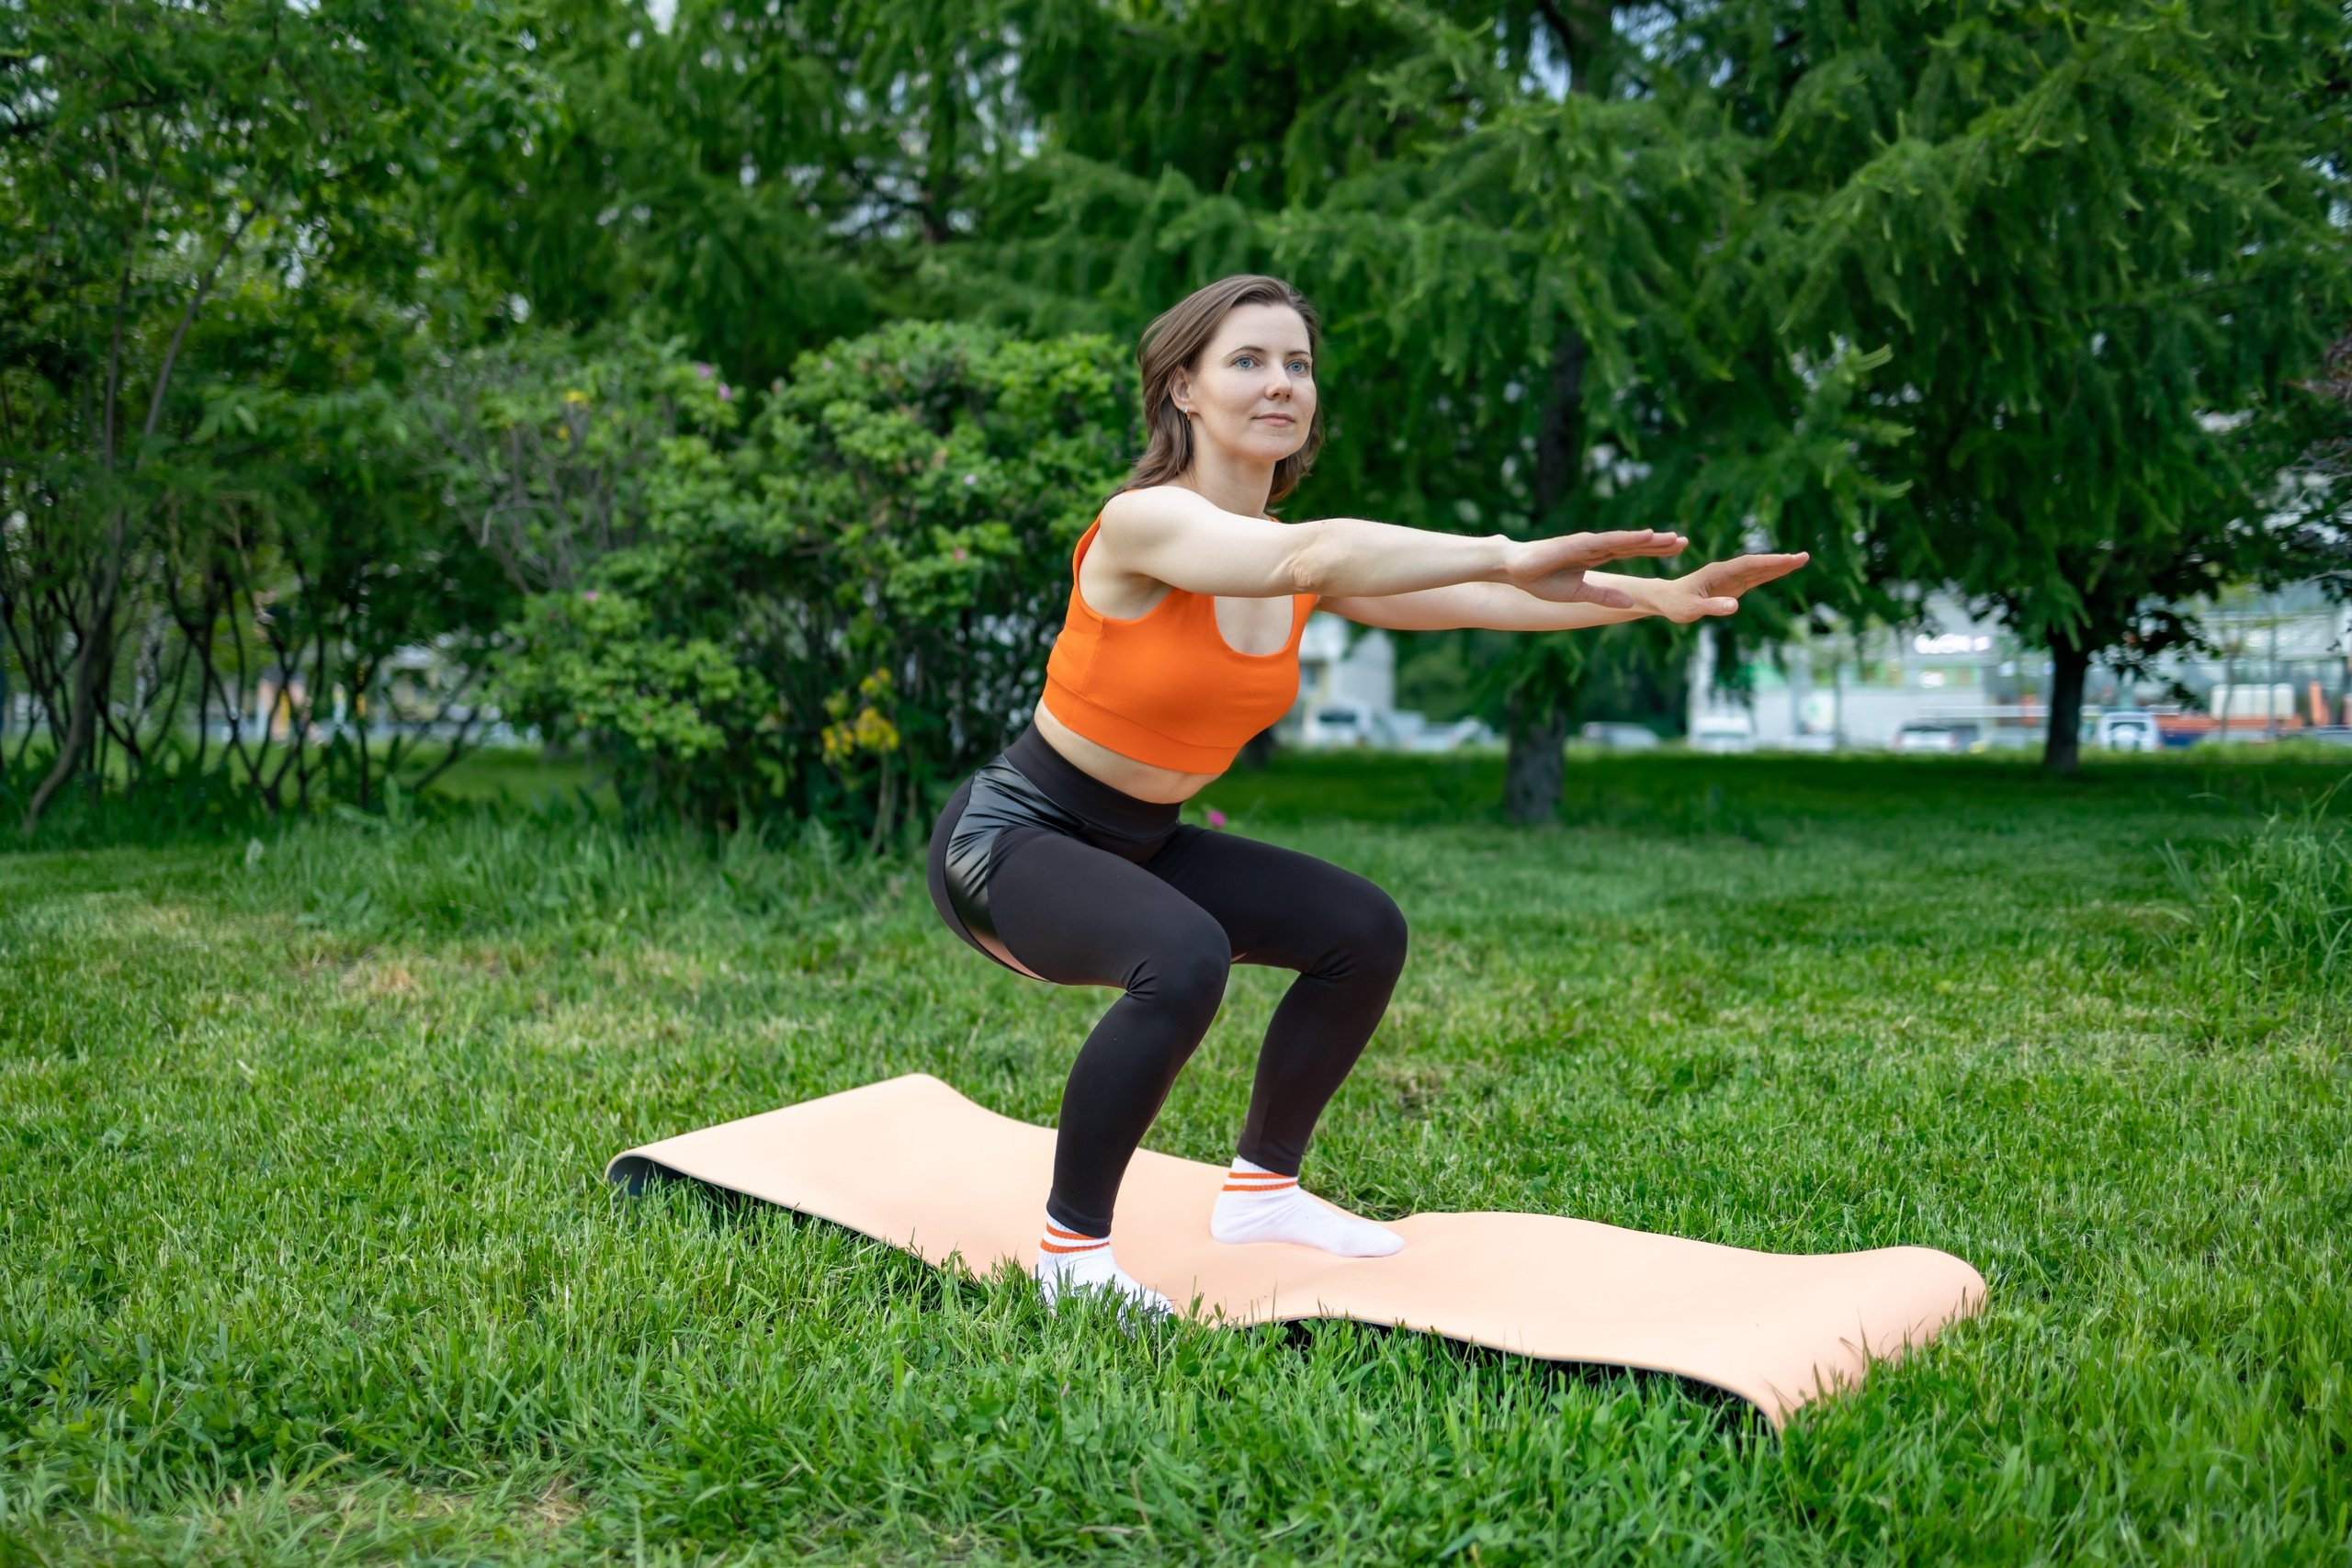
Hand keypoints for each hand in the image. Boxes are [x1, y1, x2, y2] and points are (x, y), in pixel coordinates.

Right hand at [1503, 530, 1690, 606]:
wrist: (1514, 569)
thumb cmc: (1541, 579)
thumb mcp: (1579, 593)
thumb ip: (1605, 595)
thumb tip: (1631, 601)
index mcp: (1596, 556)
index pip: (1632, 551)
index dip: (1654, 550)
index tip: (1677, 549)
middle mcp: (1596, 546)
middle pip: (1634, 543)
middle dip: (1659, 544)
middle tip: (1684, 542)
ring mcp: (1588, 543)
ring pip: (1624, 540)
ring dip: (1648, 539)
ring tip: (1671, 539)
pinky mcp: (1577, 544)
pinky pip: (1607, 541)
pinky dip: (1627, 538)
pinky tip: (1644, 536)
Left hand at [1649, 552, 1811, 622]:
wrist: (1666, 599)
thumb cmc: (1676, 604)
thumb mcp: (1691, 609)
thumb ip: (1712, 607)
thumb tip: (1736, 606)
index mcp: (1718, 572)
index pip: (1748, 565)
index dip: (1768, 562)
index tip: (1787, 560)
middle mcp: (1727, 571)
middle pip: (1758, 564)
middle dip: (1781, 561)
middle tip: (1804, 557)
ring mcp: (1731, 578)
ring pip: (1759, 570)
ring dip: (1779, 566)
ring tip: (1800, 560)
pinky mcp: (1732, 586)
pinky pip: (1755, 579)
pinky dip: (1770, 575)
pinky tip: (1783, 571)